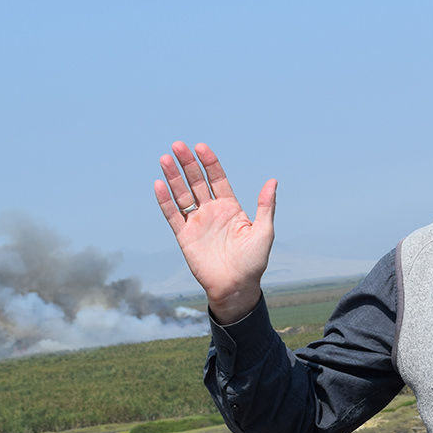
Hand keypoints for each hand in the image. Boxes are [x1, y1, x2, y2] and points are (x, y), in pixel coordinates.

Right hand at [154, 142, 275, 323]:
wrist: (236, 287)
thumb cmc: (253, 261)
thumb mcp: (264, 231)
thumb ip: (266, 206)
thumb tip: (273, 181)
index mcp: (230, 207)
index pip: (217, 179)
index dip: (209, 163)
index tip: (201, 147)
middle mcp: (211, 212)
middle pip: (196, 182)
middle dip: (188, 164)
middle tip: (178, 145)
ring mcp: (197, 223)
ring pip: (182, 195)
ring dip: (173, 177)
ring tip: (165, 159)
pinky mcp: (184, 237)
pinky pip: (172, 215)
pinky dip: (165, 200)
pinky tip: (159, 184)